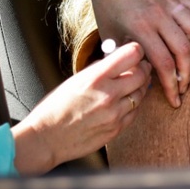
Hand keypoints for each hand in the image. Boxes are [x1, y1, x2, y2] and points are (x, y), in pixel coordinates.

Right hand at [11, 42, 151, 174]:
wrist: (47, 138)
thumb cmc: (56, 107)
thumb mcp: (75, 79)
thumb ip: (98, 69)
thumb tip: (115, 60)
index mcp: (96, 78)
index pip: (131, 55)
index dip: (136, 50)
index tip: (136, 50)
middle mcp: (109, 95)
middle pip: (142, 74)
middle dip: (143, 67)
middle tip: (140, 65)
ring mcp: (115, 114)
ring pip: (141, 94)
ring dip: (140, 86)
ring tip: (133, 82)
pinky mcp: (116, 129)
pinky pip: (135, 112)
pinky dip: (133, 104)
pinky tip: (126, 100)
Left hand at [78, 0, 189, 107]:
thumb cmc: (107, 4)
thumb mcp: (109, 34)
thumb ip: (123, 56)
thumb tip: (136, 78)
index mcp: (140, 27)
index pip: (163, 64)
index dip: (171, 86)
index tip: (174, 100)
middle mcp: (158, 16)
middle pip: (184, 51)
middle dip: (186, 74)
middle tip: (182, 86)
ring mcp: (170, 3)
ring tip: (179, 53)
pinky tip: (185, 32)